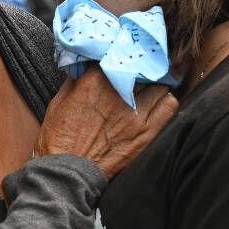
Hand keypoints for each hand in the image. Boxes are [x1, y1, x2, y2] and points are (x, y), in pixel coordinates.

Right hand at [35, 68, 178, 178]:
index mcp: (94, 81)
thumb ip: (75, 80)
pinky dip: (165, 101)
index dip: (118, 55)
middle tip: (136, 70)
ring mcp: (136, 113)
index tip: (118, 57)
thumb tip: (86, 66)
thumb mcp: (58, 102)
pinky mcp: (147, 132)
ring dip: (155, 83)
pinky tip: (157, 103)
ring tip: (148, 88)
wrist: (67, 174)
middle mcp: (118, 93)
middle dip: (138, 67)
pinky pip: (169, 106)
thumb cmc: (59, 139)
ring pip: (160, 83)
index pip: (116, 54)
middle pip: (141, 66)